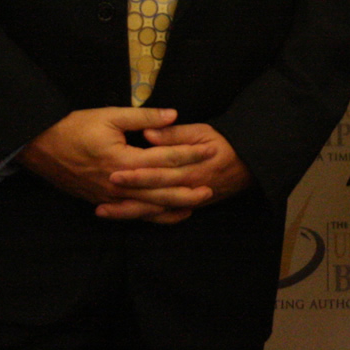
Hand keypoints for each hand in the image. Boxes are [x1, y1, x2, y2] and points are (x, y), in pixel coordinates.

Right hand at [20, 107, 214, 220]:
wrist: (39, 147)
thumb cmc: (73, 128)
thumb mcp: (108, 116)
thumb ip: (142, 117)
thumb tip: (172, 115)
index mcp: (122, 159)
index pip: (164, 158)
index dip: (189, 153)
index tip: (210, 149)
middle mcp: (118, 183)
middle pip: (161, 190)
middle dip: (188, 188)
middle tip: (212, 186)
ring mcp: (110, 196)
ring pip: (148, 207)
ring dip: (174, 206)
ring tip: (197, 204)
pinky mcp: (103, 202)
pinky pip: (133, 214)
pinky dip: (153, 215)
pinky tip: (167, 214)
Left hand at [106, 123, 253, 223]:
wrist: (249, 164)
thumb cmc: (223, 143)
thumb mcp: (202, 132)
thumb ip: (174, 134)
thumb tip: (148, 134)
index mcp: (190, 168)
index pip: (159, 172)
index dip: (136, 174)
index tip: (114, 172)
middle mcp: (187, 189)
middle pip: (152, 194)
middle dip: (125, 195)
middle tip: (101, 193)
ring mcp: (187, 202)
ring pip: (153, 211)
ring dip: (128, 212)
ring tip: (102, 211)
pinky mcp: (188, 208)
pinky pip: (163, 217)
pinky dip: (143, 218)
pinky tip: (125, 216)